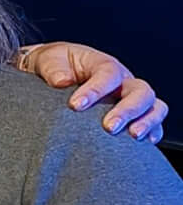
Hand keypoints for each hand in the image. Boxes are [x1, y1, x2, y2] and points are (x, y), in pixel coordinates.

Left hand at [20, 42, 166, 140]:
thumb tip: (61, 81)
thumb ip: (54, 70)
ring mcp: (131, 99)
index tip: (75, 106)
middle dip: (127, 109)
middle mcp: (123, 82)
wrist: (57, 74)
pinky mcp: (134, 116)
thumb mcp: (49, 61)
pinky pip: (154, 124)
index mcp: (103, 65)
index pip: (108, 73)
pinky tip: (144, 143)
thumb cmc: (55, 67)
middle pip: (140, 91)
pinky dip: (153, 133)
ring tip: (133, 135)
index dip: (95, 89)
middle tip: (109, 126)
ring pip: (155, 106)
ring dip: (147, 121)